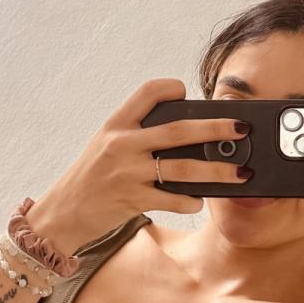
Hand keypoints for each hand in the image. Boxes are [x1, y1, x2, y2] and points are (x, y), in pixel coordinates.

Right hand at [26, 78, 249, 253]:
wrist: (62, 214)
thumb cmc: (90, 178)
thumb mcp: (105, 145)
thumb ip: (137, 136)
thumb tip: (186, 135)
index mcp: (116, 125)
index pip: (147, 92)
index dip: (170, 88)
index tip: (187, 91)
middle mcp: (122, 145)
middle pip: (179, 130)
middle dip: (216, 128)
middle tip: (241, 128)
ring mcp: (128, 173)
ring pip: (183, 169)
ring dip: (217, 170)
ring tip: (239, 172)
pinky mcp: (132, 200)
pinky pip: (171, 199)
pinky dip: (191, 201)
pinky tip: (200, 201)